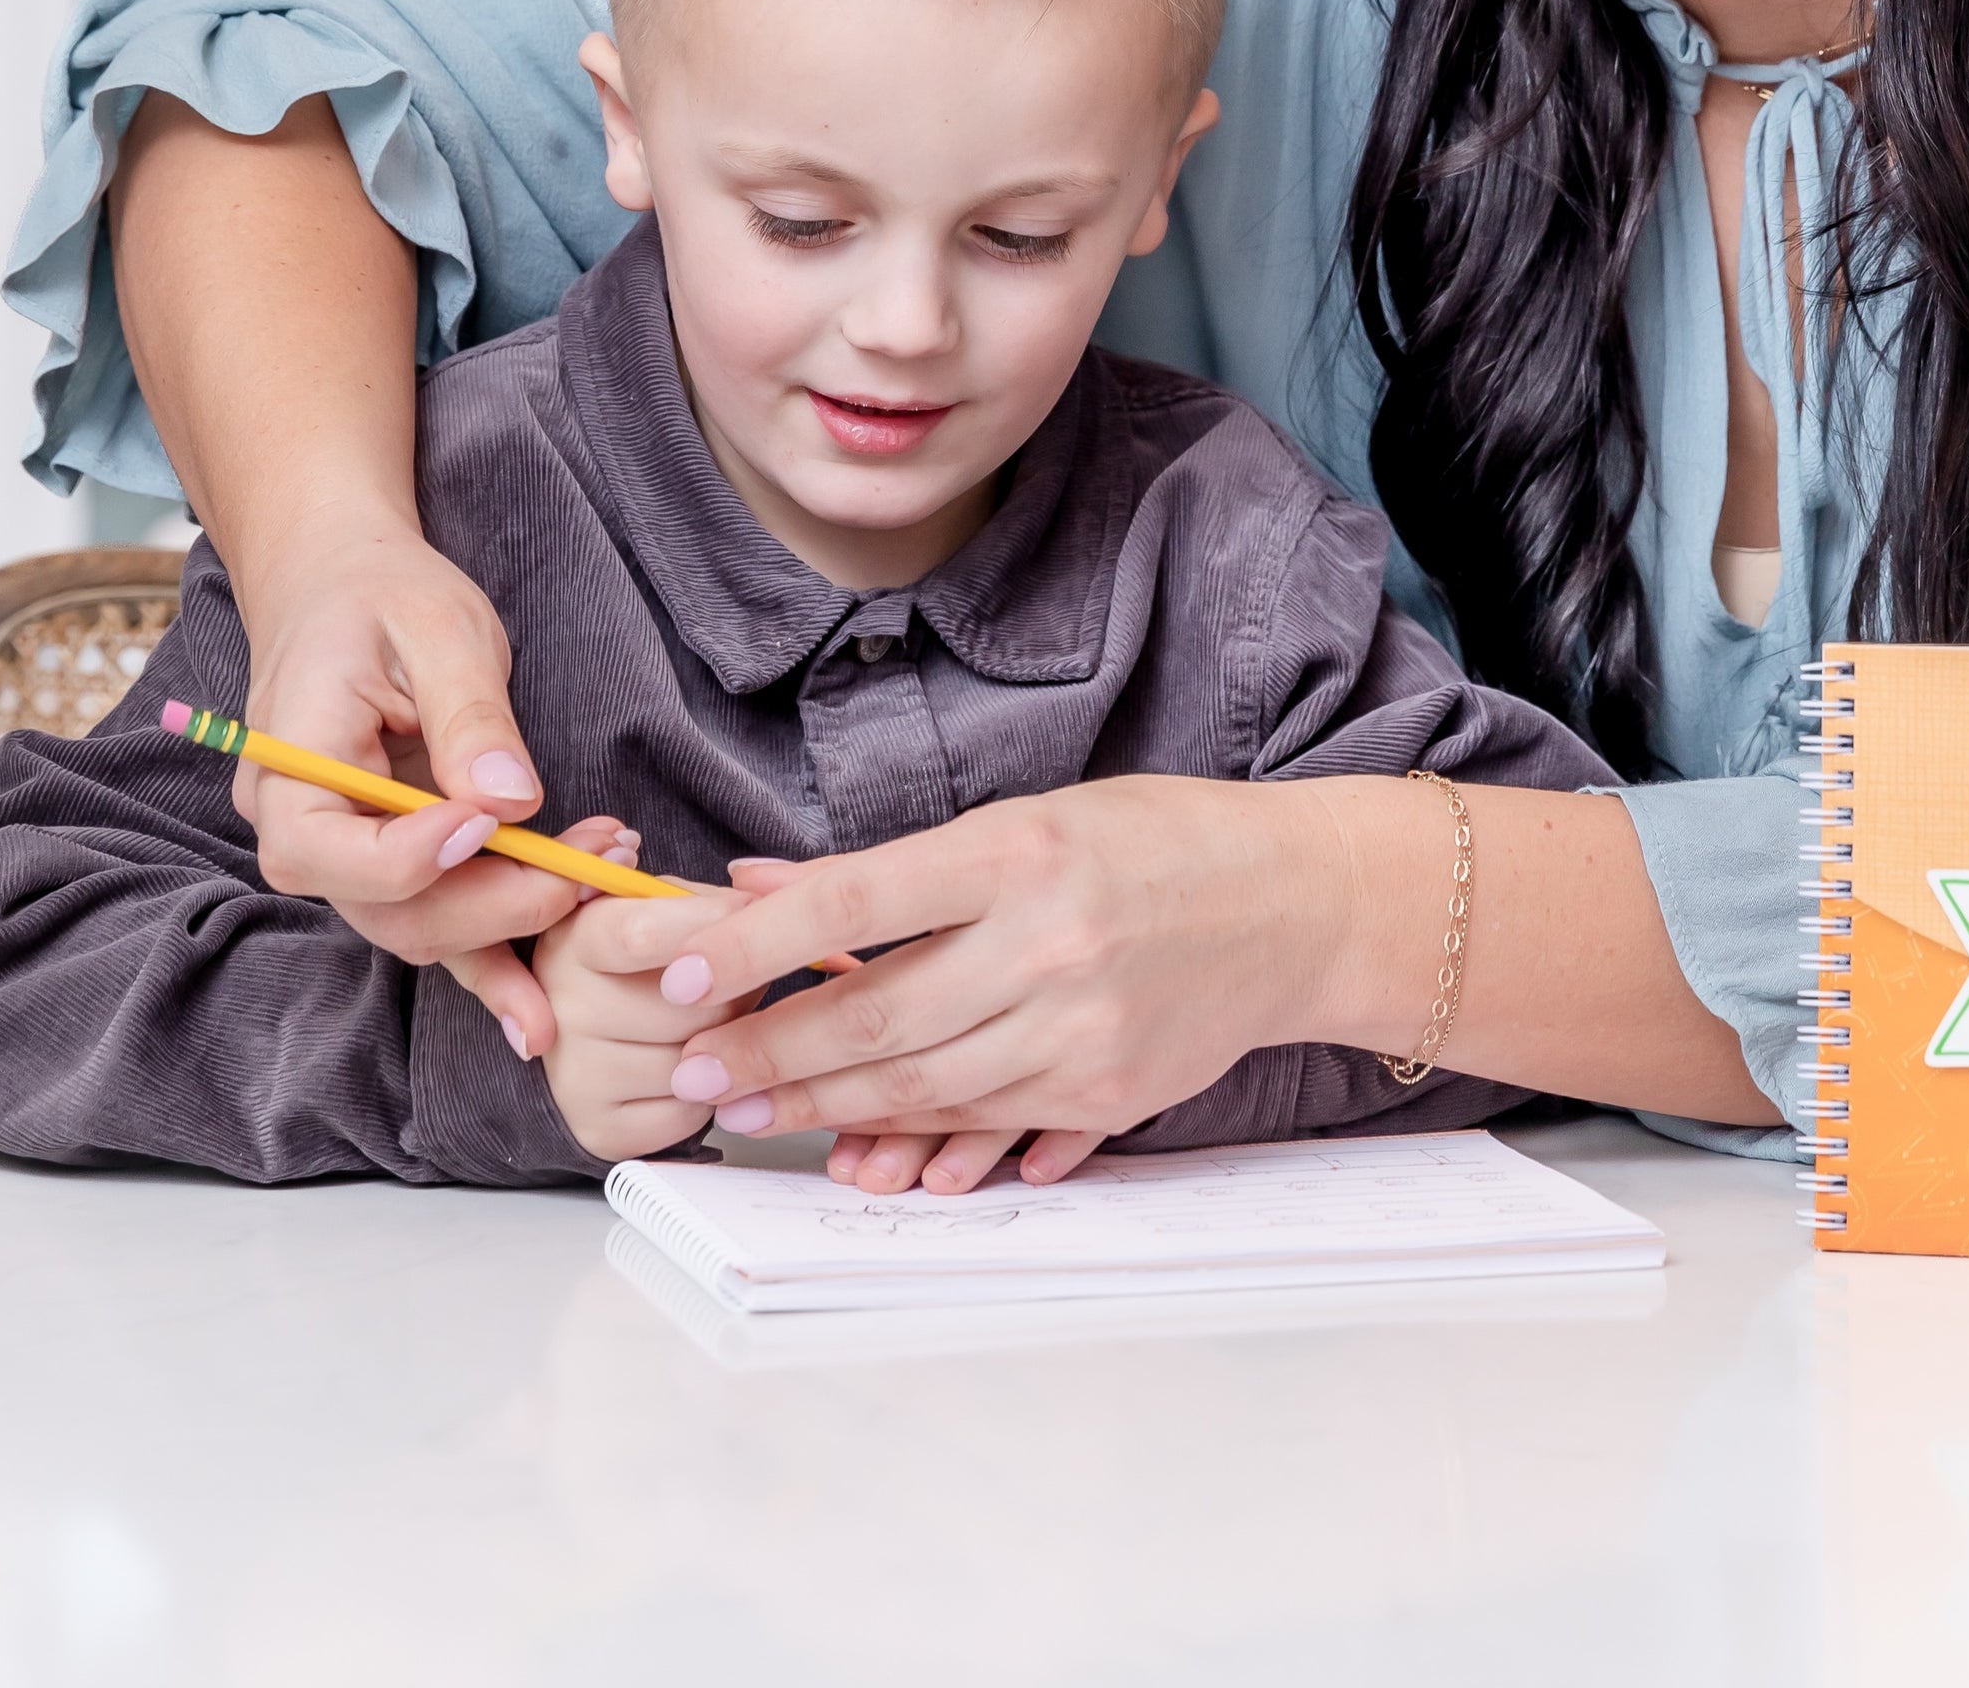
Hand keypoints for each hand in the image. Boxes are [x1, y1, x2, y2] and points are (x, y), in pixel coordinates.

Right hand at [233, 509, 576, 1057]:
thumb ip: (469, 716)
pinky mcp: (392, 861)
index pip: (332, 851)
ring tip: (602, 888)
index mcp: (288, 768)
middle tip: (590, 871)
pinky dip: (492, 958)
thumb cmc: (383, 594)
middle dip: (495, 903)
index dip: (417, 853)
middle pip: (387, 908)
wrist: (342, 582)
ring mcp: (344, 855)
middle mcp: (301, 830)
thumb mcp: (436, 629)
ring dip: (511, 923)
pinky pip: (437, 921)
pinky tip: (540, 1011)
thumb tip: (512, 801)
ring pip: (418, 928)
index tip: (497, 820)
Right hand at [530, 881, 760, 1162]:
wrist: (589, 1031)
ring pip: (694, 1066)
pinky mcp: (598, 1130)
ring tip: (717, 1023)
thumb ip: (702, 900)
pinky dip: (710, 1094)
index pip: (641, 935)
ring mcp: (574, 1076)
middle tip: (741, 983)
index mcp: (576, 938)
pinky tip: (695, 1066)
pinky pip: (690, 1116)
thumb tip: (752, 908)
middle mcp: (563, 1009)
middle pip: (687, 1007)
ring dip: (729, 1045)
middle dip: (737, 992)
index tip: (751, 918)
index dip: (712, 926)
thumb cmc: (641, 958)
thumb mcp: (660, 906)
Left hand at [635, 781, 1349, 1171]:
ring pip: (921, 1090)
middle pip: (876, 1019)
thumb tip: (757, 887)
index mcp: (1020, 853)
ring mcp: (1081, 1031)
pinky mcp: (1107, 1094)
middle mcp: (1049, 945)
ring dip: (823, 1108)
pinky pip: (990, 1130)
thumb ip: (893, 869)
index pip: (855, 903)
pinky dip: (921, 1143)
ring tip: (752, 1110)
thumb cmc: (1151, 841)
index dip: (754, 947)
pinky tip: (864, 1150)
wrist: (1292, 904)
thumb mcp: (1025, 818)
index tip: (676, 972)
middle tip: (693, 1070)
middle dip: (768, 1052)